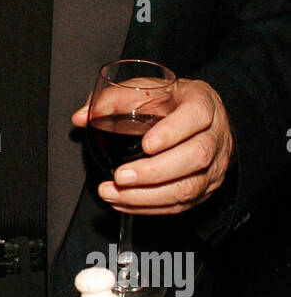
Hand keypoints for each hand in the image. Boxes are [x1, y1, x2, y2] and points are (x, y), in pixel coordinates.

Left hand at [72, 78, 233, 214]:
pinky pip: (181, 204)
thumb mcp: (147, 89)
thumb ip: (113, 99)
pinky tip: (125, 202)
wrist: (203, 120)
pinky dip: (150, 207)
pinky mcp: (206, 188)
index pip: (196, 116)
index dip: (172, 132)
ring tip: (114, 193)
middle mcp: (215, 136)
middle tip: (120, 176)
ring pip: (189, 187)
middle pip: (195, 157)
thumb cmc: (173, 103)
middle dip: (154, 172)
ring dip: (147, 195)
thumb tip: (82, 116)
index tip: (145, 144)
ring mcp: (214, 165)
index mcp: (203, 103)